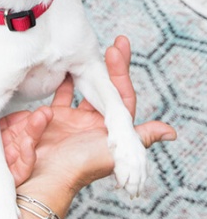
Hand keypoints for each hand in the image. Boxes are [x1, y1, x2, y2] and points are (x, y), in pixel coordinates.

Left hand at [0, 84, 51, 218]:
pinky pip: (19, 170)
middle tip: (44, 112)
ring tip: (42, 119)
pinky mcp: (0, 185)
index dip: (15, 117)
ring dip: (33, 135)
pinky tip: (30, 142)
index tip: (28, 108)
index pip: (1, 126)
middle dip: (30, 124)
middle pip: (15, 137)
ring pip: (20, 150)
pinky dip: (27, 156)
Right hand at [19, 36, 176, 198]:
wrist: (47, 175)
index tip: (117, 50)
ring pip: (85, 87)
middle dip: (110, 64)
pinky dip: (63, 79)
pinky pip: (62, 94)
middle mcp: (96, 121)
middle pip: (106, 87)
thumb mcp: (114, 152)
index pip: (121, 94)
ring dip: (89, 69)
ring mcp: (75, 117)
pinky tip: (65, 65)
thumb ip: (140, 138)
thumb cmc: (80, 166)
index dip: (122, 72)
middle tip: (116, 43)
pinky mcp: (56, 117)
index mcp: (112, 128)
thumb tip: (171, 132)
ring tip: (89, 50)